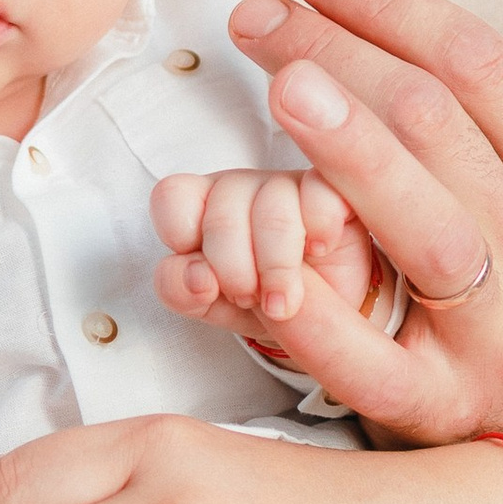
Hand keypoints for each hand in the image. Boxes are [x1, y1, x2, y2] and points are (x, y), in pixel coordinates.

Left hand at [151, 165, 381, 346]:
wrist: (320, 319)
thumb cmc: (256, 302)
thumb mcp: (209, 305)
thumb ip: (182, 290)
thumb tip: (196, 276)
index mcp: (199, 207)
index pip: (172, 196)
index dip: (182, 236)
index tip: (204, 278)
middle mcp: (238, 188)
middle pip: (223, 215)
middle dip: (234, 272)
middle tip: (249, 300)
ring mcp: (285, 184)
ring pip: (272, 209)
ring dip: (277, 267)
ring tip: (284, 300)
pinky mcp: (331, 188)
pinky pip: (320, 190)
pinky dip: (320, 227)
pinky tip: (320, 250)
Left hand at [226, 0, 502, 443]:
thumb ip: (479, 130)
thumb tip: (368, 21)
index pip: (479, 63)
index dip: (388, 3)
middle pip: (437, 123)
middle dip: (337, 53)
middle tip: (259, 16)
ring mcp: (497, 332)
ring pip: (418, 220)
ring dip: (343, 143)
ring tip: (279, 82)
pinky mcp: (440, 408)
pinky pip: (362, 352)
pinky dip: (305, 301)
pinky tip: (252, 254)